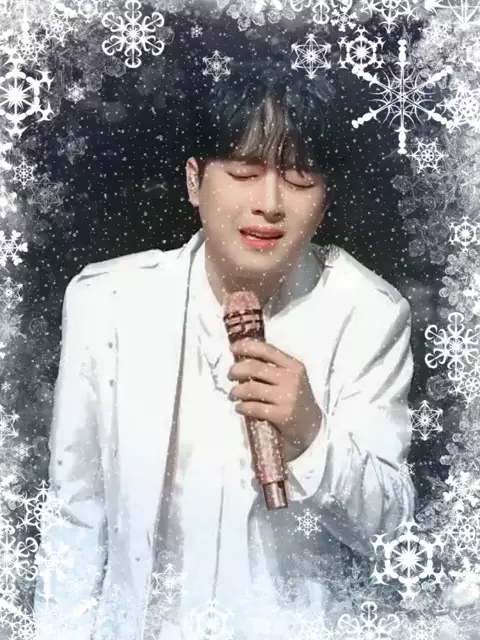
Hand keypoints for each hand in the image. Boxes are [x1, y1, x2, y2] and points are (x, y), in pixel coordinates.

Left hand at [227, 338, 322, 460]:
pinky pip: (253, 407)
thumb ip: (271, 366)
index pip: (266, 349)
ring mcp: (287, 397)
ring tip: (233, 393)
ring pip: (251, 388)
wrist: (311, 425)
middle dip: (236, 370)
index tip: (233, 348)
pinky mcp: (281, 415)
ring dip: (236, 390)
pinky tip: (239, 407)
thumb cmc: (295, 397)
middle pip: (255, 368)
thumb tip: (242, 357)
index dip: (246, 346)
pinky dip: (242, 407)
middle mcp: (291, 379)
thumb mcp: (290, 377)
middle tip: (231, 375)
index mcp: (293, 365)